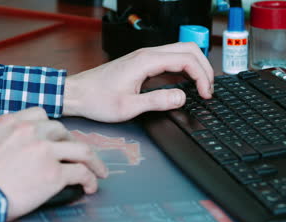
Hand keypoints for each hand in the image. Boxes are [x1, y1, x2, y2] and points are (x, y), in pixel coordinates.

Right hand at [0, 107, 107, 220]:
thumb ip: (6, 136)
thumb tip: (19, 145)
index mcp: (13, 121)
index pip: (41, 115)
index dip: (52, 128)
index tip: (56, 139)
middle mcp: (31, 131)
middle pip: (63, 131)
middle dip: (71, 144)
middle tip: (76, 157)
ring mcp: (45, 150)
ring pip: (81, 149)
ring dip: (92, 161)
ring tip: (98, 171)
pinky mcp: (54, 173)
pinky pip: (81, 172)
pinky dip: (90, 180)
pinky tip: (90, 187)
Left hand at [63, 42, 213, 122]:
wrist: (77, 93)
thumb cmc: (96, 99)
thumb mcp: (128, 107)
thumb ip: (157, 101)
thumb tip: (182, 97)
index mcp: (146, 61)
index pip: (187, 60)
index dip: (202, 76)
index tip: (206, 94)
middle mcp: (147, 54)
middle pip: (189, 49)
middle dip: (205, 67)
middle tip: (209, 89)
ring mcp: (145, 57)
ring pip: (181, 52)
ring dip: (195, 67)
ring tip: (202, 87)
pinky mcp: (142, 63)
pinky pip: (170, 59)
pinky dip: (184, 69)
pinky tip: (186, 83)